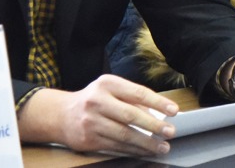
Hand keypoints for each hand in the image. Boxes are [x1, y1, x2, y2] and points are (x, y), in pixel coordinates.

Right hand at [16, 74, 178, 155]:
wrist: (61, 114)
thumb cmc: (93, 99)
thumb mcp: (110, 89)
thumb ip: (131, 98)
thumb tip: (157, 113)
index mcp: (107, 83)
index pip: (138, 93)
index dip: (158, 102)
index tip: (173, 110)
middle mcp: (98, 101)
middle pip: (131, 115)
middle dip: (154, 125)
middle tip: (170, 131)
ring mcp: (91, 121)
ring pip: (124, 135)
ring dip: (146, 143)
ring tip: (161, 146)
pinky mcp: (88, 140)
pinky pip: (115, 146)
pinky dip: (133, 150)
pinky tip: (144, 151)